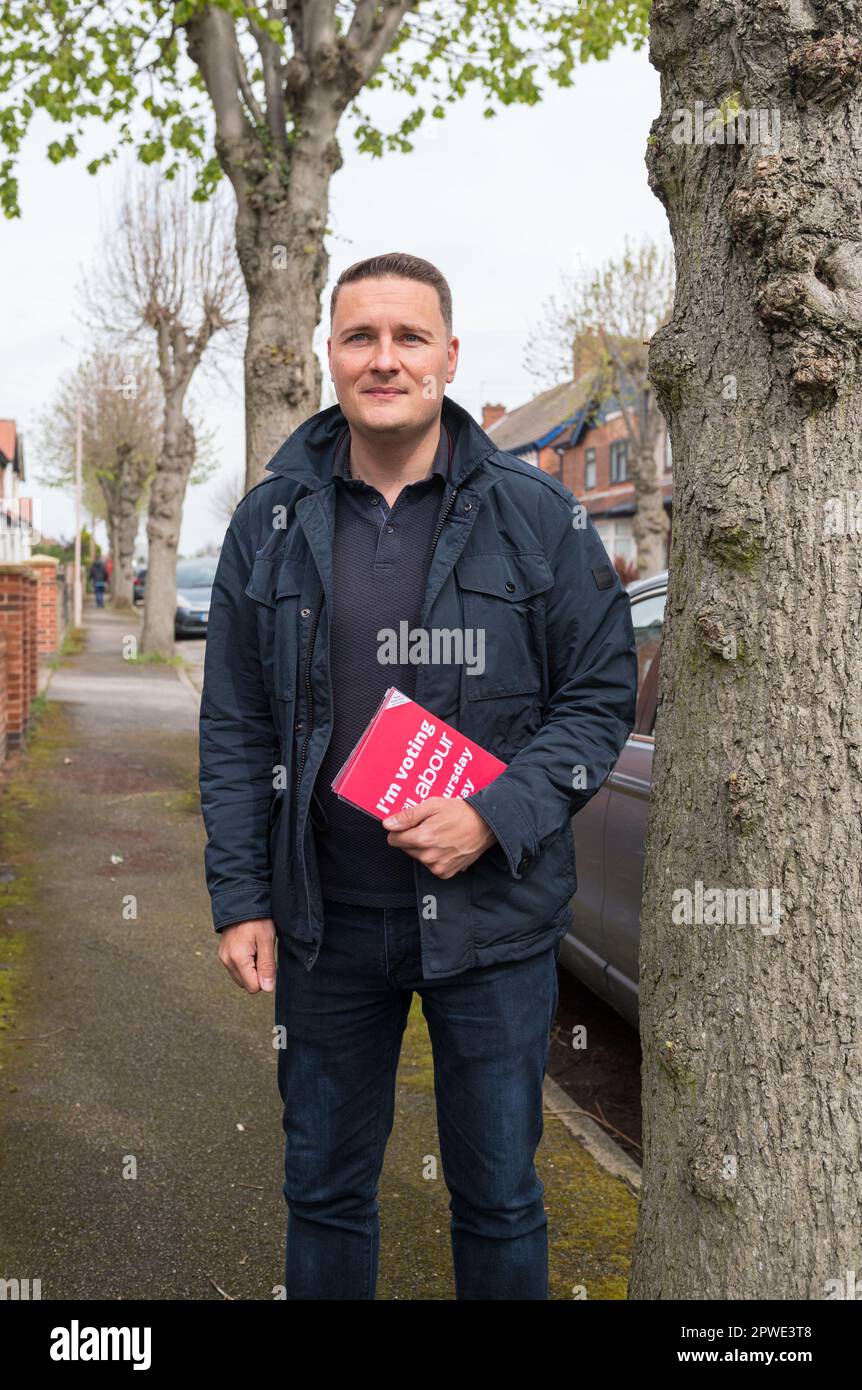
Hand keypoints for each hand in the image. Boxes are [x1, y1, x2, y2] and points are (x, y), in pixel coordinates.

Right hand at [218, 918, 275, 992]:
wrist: (241, 903)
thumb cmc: (256, 920)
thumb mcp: (267, 941)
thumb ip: (267, 966)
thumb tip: (267, 988)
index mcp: (238, 959)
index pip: (253, 987)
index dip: (265, 979)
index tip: (269, 962)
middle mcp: (227, 961)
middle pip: (246, 984)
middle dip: (257, 974)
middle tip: (262, 954)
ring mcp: (223, 958)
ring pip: (241, 978)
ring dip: (251, 969)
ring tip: (256, 950)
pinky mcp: (223, 955)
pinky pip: (235, 969)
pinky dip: (244, 964)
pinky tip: (249, 949)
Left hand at [382, 797, 497, 878]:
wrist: (485, 825)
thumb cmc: (459, 812)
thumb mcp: (432, 805)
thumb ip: (408, 816)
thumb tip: (387, 824)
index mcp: (422, 838)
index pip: (393, 839)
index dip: (400, 829)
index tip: (412, 823)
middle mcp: (428, 856)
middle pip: (405, 848)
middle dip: (412, 837)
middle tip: (430, 826)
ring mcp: (437, 867)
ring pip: (417, 857)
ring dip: (423, 847)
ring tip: (440, 835)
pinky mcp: (445, 873)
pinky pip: (430, 865)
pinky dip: (434, 856)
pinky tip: (445, 845)